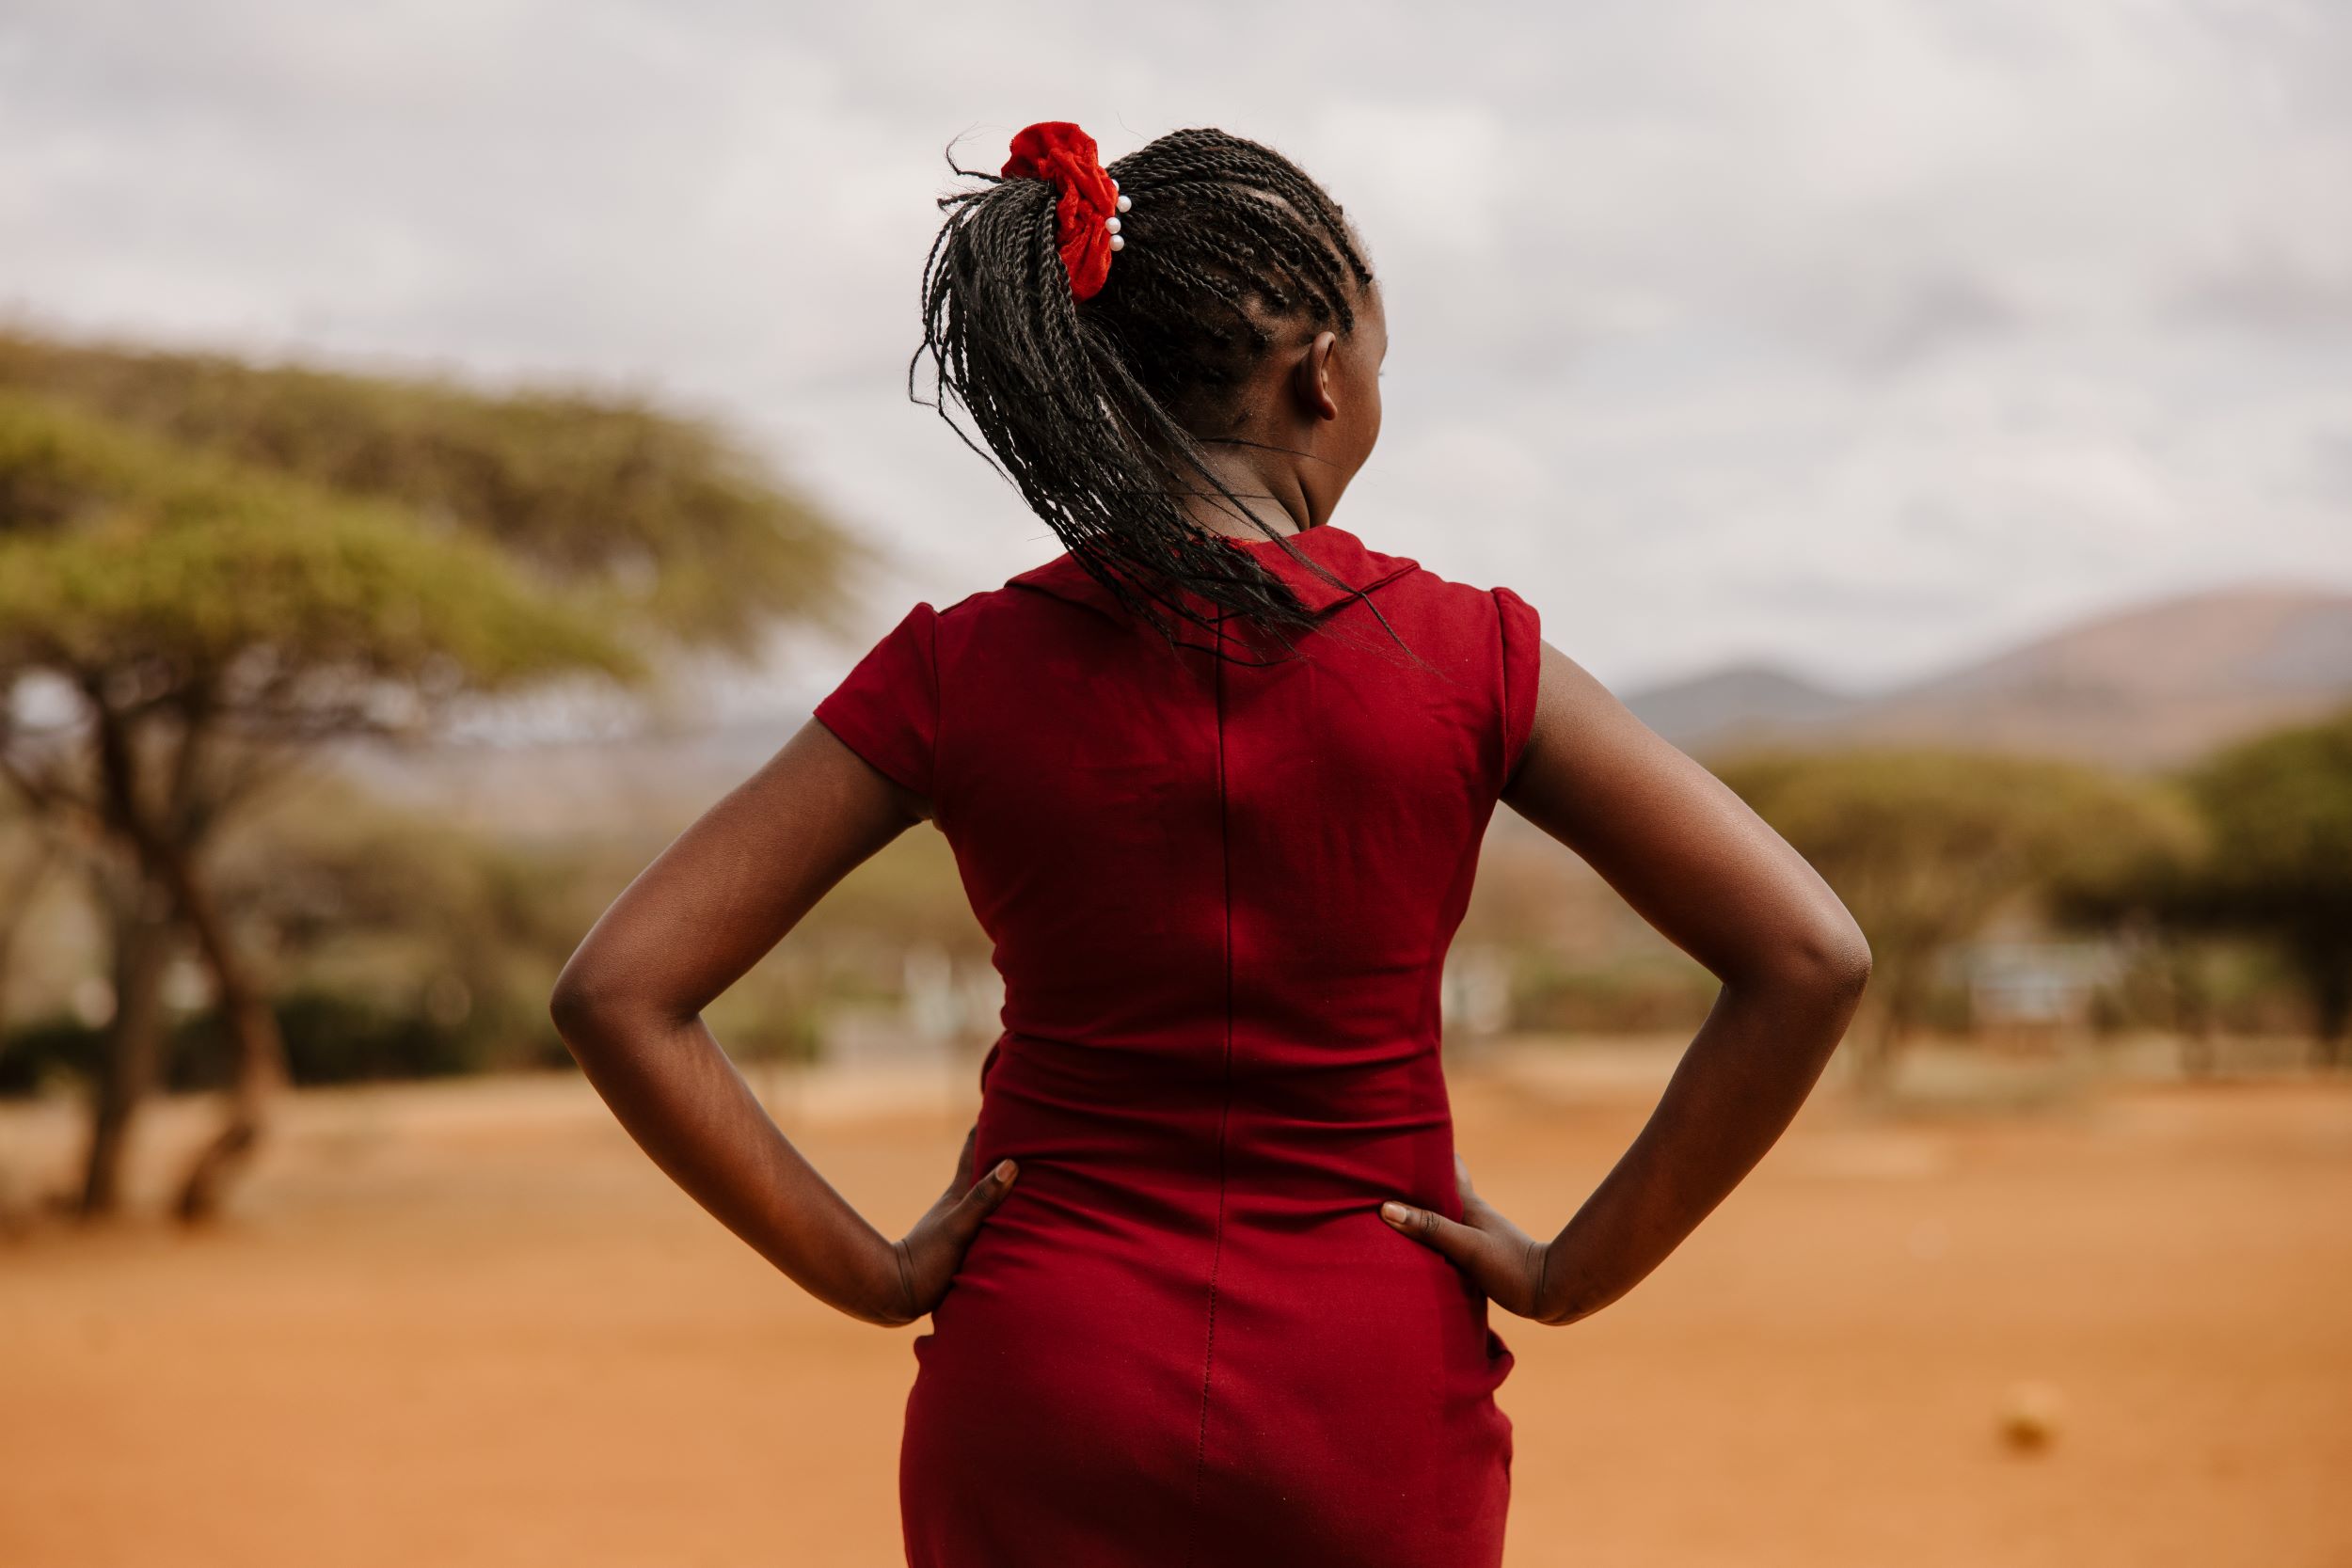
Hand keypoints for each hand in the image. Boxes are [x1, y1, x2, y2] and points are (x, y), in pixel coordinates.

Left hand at [884, 1125, 1017, 1324]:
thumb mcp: (958, 1228)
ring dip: (1001, 1173)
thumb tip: (1010, 1164)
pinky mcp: (962, 1242)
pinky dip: (999, 1202)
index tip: (1004, 1097)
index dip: (988, 1123)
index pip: (975, 1147)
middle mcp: (960, 1202)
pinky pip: (988, 1213)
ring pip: (985, 1188)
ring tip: (1023, 1160)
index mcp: (960, 1192)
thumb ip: (982, 1199)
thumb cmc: (927, 1261)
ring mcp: (960, 1220)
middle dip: (1000, 1143)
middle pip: (981, 1163)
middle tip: (1021, 1121)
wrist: (898, 1294)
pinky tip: (1008, 1208)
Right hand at [1380, 1153, 1557, 1322]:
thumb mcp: (1468, 1247)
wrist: (1549, 1292)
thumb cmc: (1511, 1267)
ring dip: (1421, 1207)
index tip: (1401, 1139)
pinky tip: (1417, 1242)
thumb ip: (1431, 1228)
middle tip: (1385, 1170)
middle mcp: (1471, 1213)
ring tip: (1391, 1204)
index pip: (1448, 1164)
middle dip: (1417, 1179)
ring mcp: (1475, 1233)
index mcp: (1469, 1204)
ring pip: (1442, 1212)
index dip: (1428, 1149)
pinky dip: (1429, 1232)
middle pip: (1441, 1187)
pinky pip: (1445, 1235)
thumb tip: (1387, 1208)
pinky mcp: (1477, 1254)